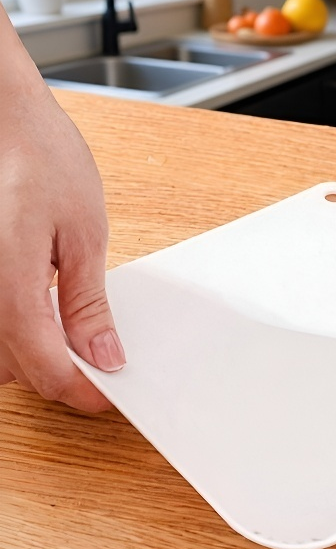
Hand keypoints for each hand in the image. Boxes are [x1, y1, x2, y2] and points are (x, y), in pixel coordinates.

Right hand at [0, 9, 124, 411]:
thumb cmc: (38, 155)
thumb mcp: (82, 231)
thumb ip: (85, 302)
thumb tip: (102, 354)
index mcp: (7, 284)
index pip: (45, 368)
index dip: (82, 389)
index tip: (111, 393)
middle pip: (11, 371)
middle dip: (56, 374)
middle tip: (99, 360)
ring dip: (29, 356)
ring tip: (71, 330)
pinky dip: (10, 330)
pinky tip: (36, 308)